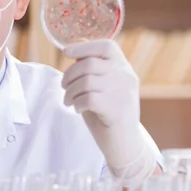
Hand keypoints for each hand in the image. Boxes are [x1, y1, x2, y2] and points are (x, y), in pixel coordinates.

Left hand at [62, 39, 157, 185]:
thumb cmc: (107, 113)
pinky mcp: (117, 109)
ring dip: (70, 92)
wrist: (124, 144)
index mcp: (124, 68)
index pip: (106, 46)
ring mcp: (124, 93)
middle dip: (69, 75)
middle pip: (89, 64)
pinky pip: (88, 98)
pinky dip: (77, 103)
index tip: (66, 52)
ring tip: (69, 101)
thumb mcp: (100, 87)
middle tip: (64, 88)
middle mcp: (126, 77)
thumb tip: (73, 49)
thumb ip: (90, 70)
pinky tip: (77, 109)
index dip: (84, 47)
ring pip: (86, 81)